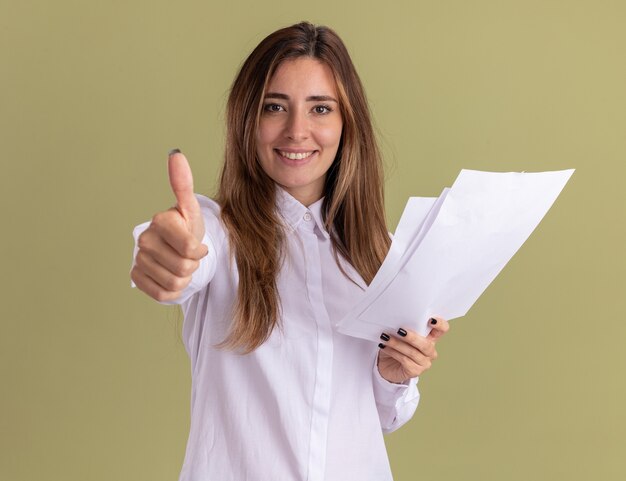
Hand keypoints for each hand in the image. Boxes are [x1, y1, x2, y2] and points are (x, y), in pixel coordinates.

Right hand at [130, 150, 207, 301]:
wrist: (179, 250)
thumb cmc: (188, 228)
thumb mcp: (192, 210)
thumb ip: (184, 184)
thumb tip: (176, 154)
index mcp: (160, 221)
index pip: (189, 248)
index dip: (200, 251)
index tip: (199, 246)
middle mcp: (144, 239)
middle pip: (183, 268)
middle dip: (193, 266)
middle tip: (190, 257)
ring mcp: (138, 259)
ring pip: (175, 283)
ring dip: (185, 278)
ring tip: (182, 264)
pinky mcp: (136, 277)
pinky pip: (163, 294)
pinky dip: (173, 290)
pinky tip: (171, 275)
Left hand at [376, 317, 449, 383]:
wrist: (386, 365)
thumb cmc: (395, 346)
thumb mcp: (401, 335)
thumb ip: (405, 328)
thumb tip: (398, 321)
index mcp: (430, 338)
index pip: (442, 330)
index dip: (440, 324)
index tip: (430, 319)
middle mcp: (430, 351)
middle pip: (426, 344)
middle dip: (412, 337)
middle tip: (399, 331)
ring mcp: (424, 363)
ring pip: (412, 353)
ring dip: (397, 344)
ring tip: (385, 337)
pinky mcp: (415, 371)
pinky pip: (404, 360)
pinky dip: (393, 352)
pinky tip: (384, 346)